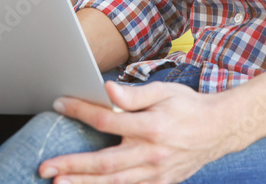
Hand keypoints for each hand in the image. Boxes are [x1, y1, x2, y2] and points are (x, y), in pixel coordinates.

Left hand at [39, 81, 230, 183]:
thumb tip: (106, 90)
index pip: (107, 120)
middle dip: (72, 165)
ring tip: (59, 183)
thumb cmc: (188, 107)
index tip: (60, 104)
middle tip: (45, 167)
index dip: (81, 111)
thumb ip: (134, 95)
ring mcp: (156, 174)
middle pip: (104, 163)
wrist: (219, 130)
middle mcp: (152, 154)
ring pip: (114, 183)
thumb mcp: (164, 91)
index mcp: (151, 127)